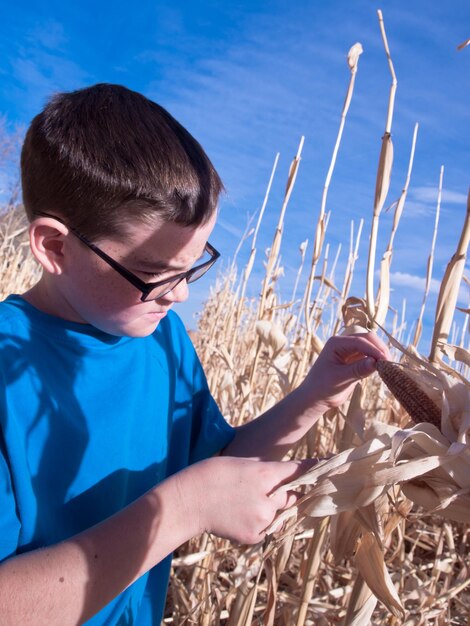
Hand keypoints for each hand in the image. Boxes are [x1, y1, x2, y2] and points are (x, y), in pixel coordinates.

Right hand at [180, 456, 306, 544]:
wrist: (188, 501)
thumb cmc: (211, 474)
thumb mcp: (242, 464)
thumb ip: (266, 474)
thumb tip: (283, 482)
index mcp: (264, 474)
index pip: (298, 470)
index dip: (316, 467)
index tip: (332, 463)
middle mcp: (268, 499)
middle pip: (290, 495)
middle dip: (283, 492)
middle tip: (260, 488)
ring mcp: (262, 520)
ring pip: (278, 513)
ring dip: (269, 508)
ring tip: (241, 501)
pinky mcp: (254, 536)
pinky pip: (266, 528)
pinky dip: (258, 522)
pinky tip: (237, 514)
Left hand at [301, 332, 389, 413]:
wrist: (315, 398)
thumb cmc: (322, 387)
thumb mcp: (340, 379)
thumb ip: (358, 370)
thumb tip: (375, 362)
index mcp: (336, 343)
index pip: (359, 341)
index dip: (374, 350)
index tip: (385, 361)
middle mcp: (343, 343)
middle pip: (367, 339)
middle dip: (379, 349)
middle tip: (389, 363)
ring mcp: (350, 351)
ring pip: (370, 346)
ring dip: (380, 354)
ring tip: (388, 367)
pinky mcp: (355, 360)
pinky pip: (369, 356)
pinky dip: (377, 361)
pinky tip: (382, 369)